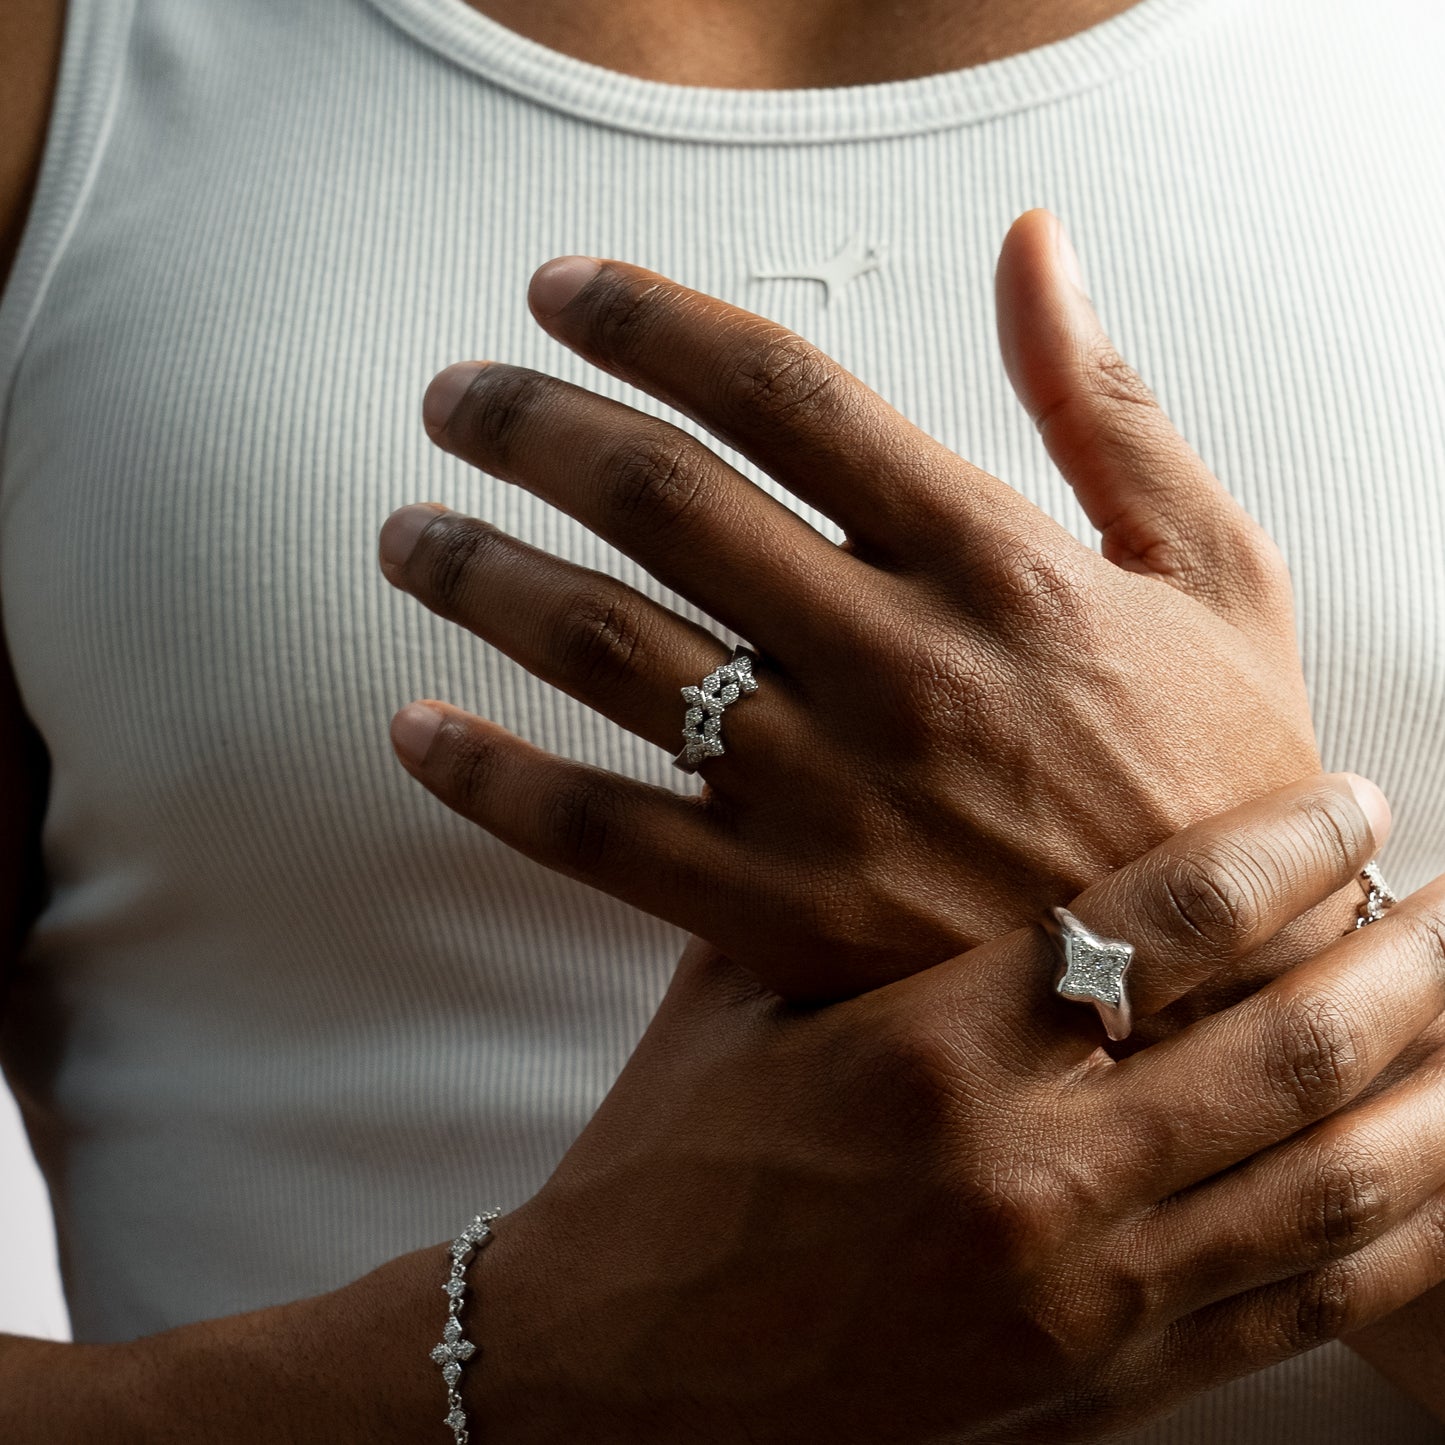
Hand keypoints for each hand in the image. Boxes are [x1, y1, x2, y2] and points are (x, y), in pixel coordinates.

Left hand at [381, 209, 1321, 1000]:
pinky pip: (597, 838)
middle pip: (662, 499)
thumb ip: (1111, 406)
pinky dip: (490, 779)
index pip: (785, 393)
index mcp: (994, 561)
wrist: (1226, 998)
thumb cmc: (1221, 778)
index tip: (561, 293)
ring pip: (605, 650)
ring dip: (481, 576)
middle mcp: (894, 662)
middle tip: (451, 398)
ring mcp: (828, 796)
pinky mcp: (782, 917)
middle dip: (531, 427)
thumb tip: (1032, 246)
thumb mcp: (1220, 573)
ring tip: (406, 535)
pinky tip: (411, 730)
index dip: (652, 322)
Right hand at [469, 775, 1444, 1443]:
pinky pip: (1292, 1307)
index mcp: (930, 1049)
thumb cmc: (673, 1159)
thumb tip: (924, 791)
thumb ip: (843, 900)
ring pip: (1326, 1181)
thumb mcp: (735, 999)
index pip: (1164, 923)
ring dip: (1431, 1089)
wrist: (625, 1365)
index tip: (1351, 806)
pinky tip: (1439, 1180)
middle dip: (1403, 957)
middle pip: (1286, 1043)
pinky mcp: (1094, 1377)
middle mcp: (1027, 1167)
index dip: (1282, 852)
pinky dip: (1390, 1238)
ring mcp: (1077, 1288)